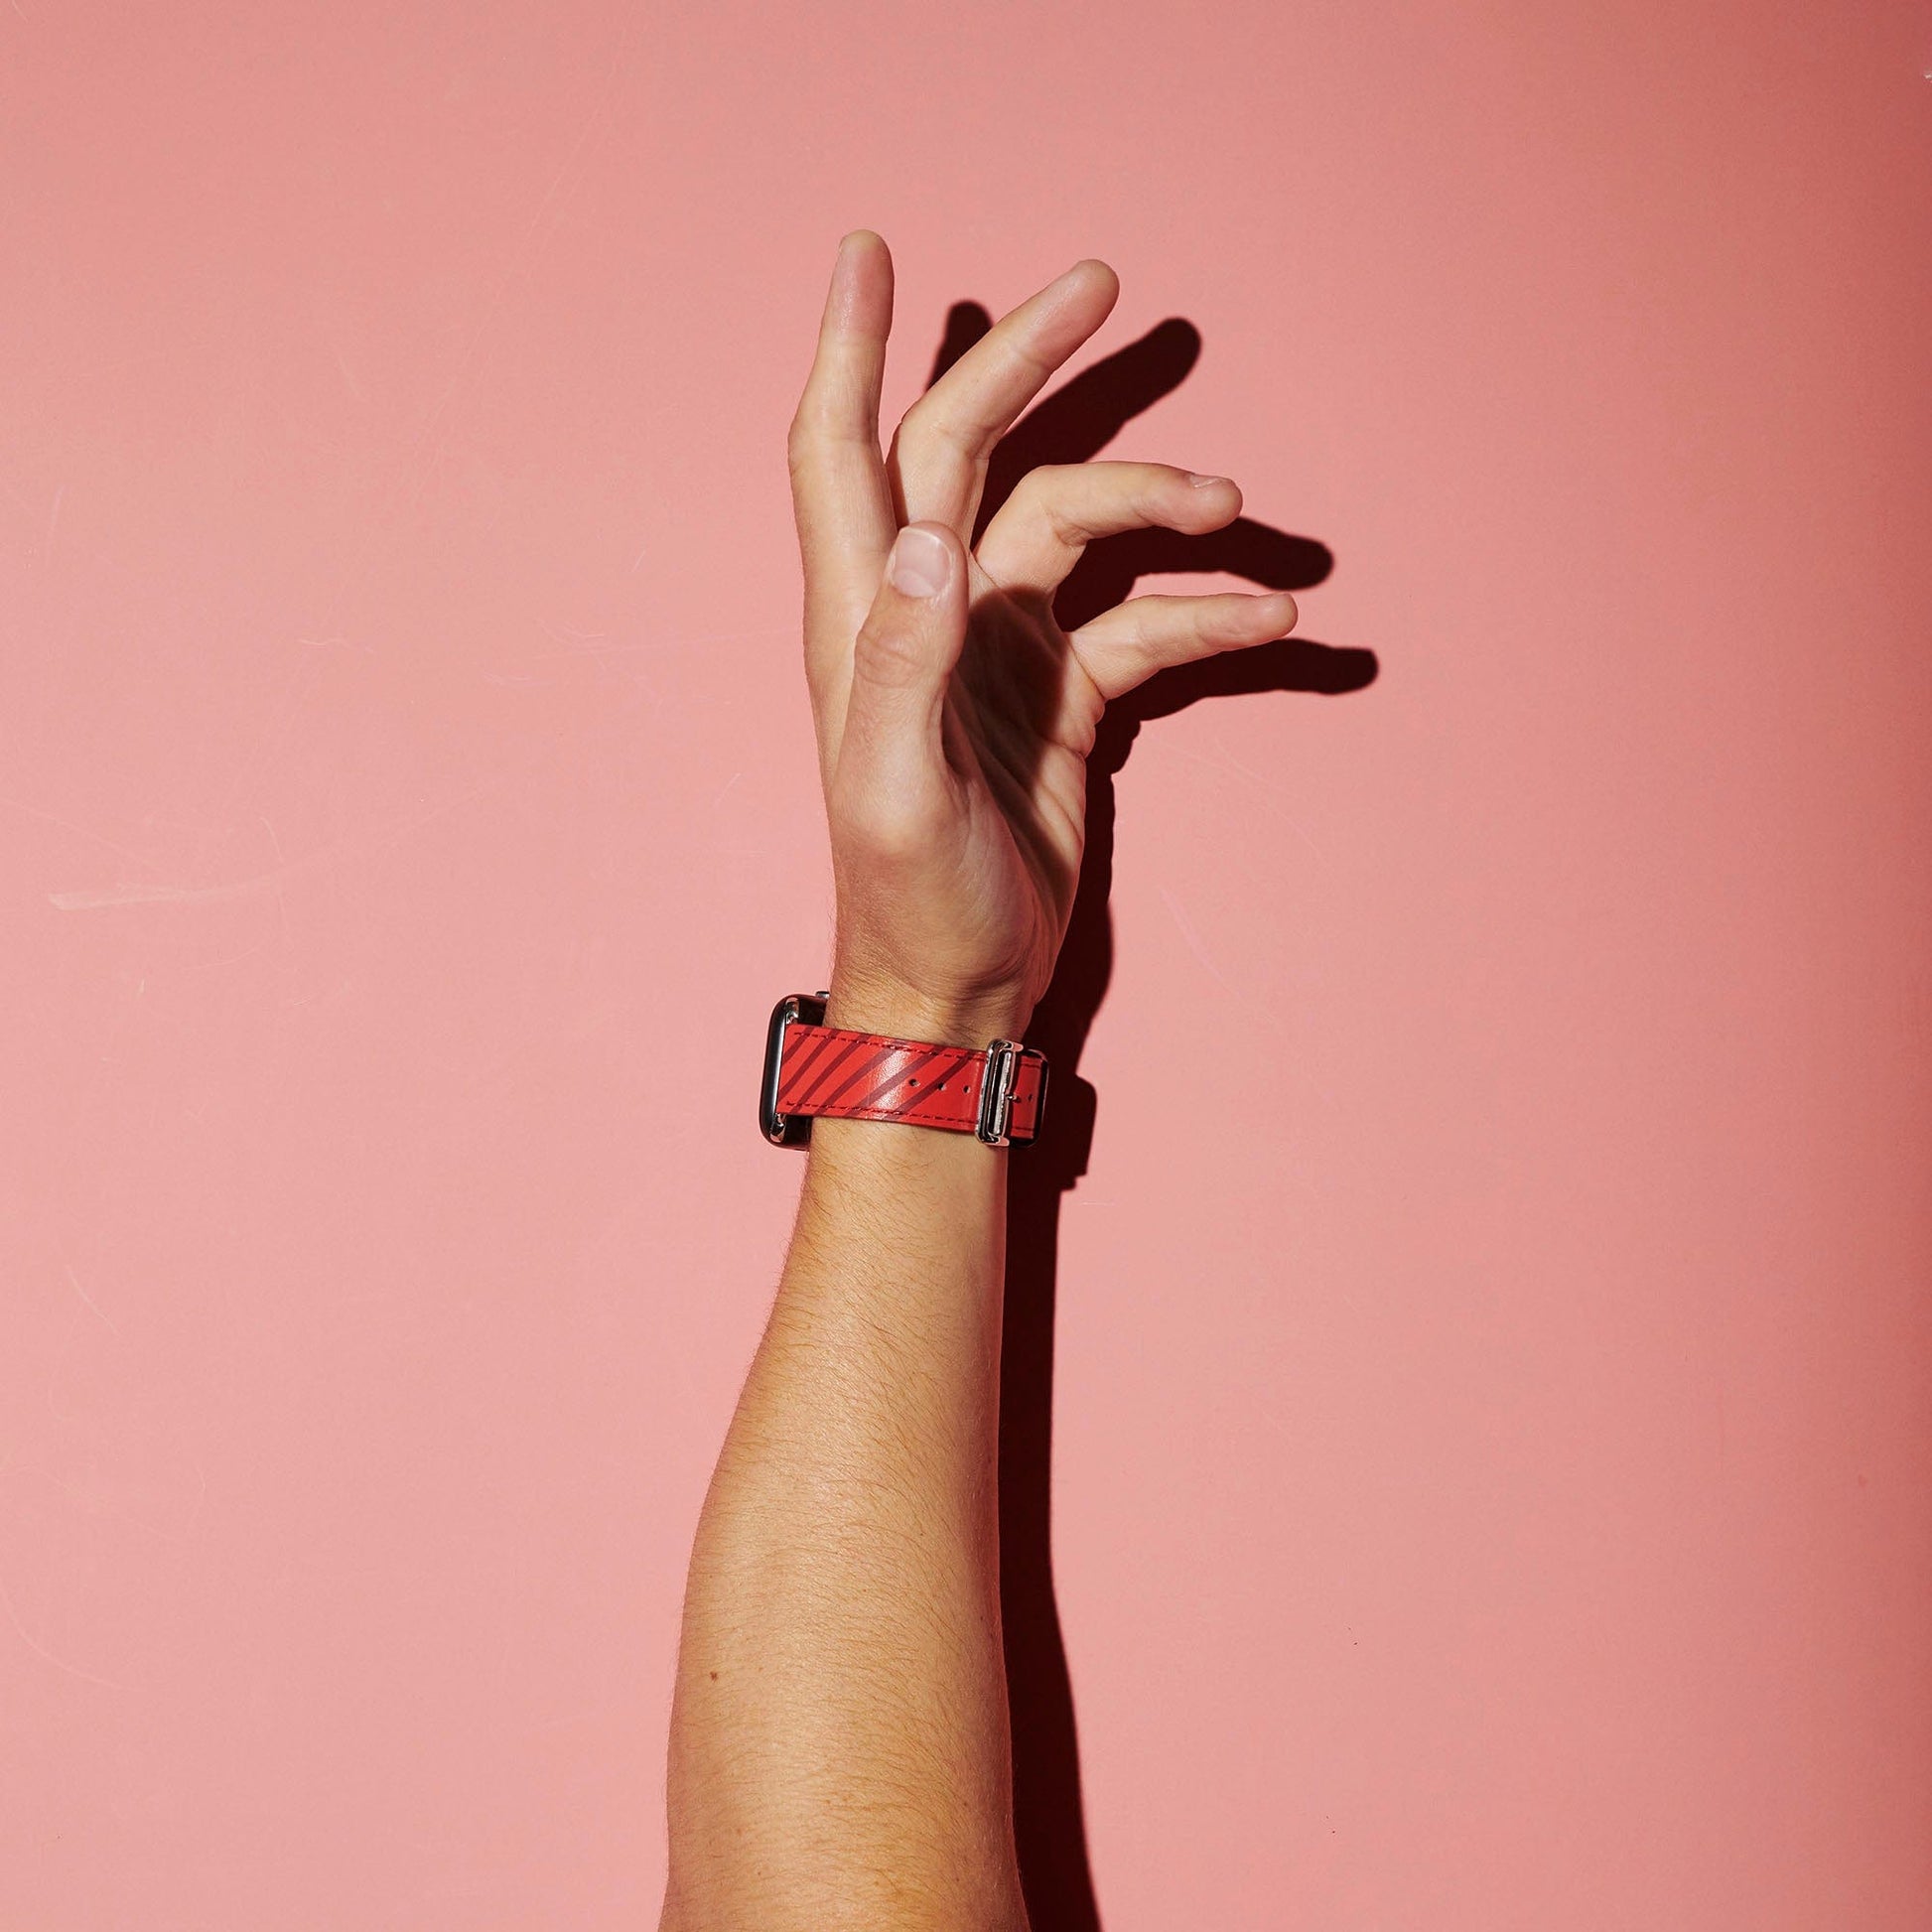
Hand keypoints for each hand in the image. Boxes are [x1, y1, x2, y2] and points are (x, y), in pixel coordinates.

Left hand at [788, 232, 1297, 1045]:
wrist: (959, 990)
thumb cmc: (910, 904)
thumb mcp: (894, 798)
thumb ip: (899, 667)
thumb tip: (930, 540)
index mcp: (865, 616)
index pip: (844, 450)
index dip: (850, 347)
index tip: (870, 248)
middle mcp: (928, 610)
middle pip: (972, 447)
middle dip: (1029, 360)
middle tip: (1105, 286)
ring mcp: (999, 649)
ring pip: (1078, 528)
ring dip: (1157, 505)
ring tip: (1241, 508)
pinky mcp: (1062, 696)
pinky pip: (1143, 628)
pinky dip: (1206, 617)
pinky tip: (1280, 620)